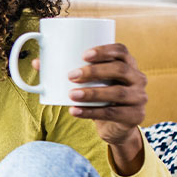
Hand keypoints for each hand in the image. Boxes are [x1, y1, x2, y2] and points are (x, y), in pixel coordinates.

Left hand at [46, 43, 147, 171]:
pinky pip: (113, 113)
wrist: (116, 125)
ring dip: (92, 93)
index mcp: (128, 64)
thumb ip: (68, 71)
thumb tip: (37, 63)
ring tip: (71, 95)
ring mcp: (139, 98)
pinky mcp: (135, 116)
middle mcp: (138, 78)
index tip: (83, 55)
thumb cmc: (100, 95)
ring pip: (117, 93)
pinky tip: (75, 111)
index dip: (104, 50)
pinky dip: (91, 112)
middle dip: (94, 71)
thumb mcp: (90, 82)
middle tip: (71, 76)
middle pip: (120, 70)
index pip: (121, 51)